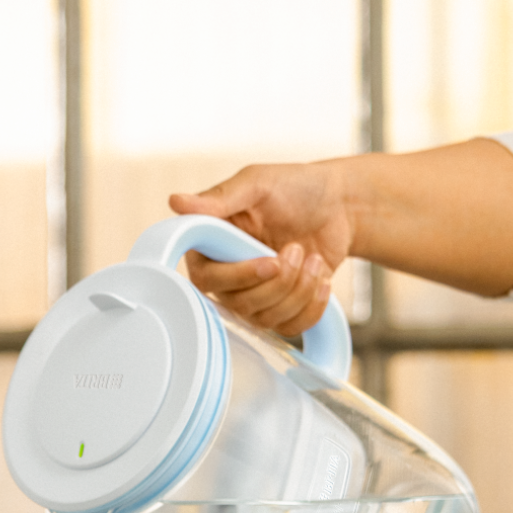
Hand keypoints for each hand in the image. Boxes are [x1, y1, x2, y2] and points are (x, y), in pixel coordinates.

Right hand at [169, 160, 355, 336]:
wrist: (337, 205)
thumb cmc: (294, 188)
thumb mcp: (256, 184)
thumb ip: (218, 198)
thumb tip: (176, 202)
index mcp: (212, 247)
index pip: (206, 280)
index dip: (239, 276)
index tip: (271, 261)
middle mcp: (227, 277)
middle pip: (238, 304)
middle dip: (278, 281)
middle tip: (298, 248)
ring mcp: (253, 297)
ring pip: (265, 319)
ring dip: (299, 290)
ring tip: (313, 257)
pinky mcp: (279, 310)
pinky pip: (289, 328)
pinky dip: (312, 305)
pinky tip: (321, 278)